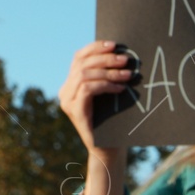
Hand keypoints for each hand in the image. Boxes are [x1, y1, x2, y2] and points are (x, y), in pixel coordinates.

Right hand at [57, 40, 131, 194]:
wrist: (109, 150)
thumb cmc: (113, 122)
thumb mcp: (110, 95)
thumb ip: (107, 78)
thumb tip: (123, 55)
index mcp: (72, 84)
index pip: (79, 57)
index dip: (95, 48)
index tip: (114, 44)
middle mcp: (66, 91)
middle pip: (82, 64)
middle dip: (105, 59)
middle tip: (126, 59)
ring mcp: (68, 102)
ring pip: (84, 75)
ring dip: (109, 72)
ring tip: (128, 74)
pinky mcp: (75, 112)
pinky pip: (88, 90)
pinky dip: (106, 85)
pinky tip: (121, 89)